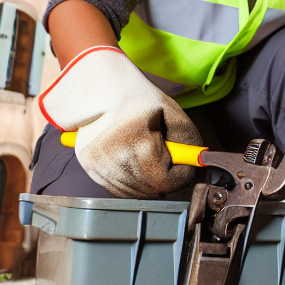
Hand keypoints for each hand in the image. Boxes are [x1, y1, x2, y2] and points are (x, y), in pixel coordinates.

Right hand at [39, 47, 197, 197]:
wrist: (105, 91)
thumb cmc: (141, 101)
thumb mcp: (174, 115)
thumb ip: (189, 143)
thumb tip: (195, 167)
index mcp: (135, 140)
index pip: (165, 181)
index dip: (180, 173)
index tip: (180, 160)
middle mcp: (112, 156)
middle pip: (150, 190)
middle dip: (165, 178)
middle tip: (164, 155)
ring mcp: (97, 163)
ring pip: (135, 193)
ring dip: (148, 182)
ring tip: (148, 155)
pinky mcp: (89, 167)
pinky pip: (119, 189)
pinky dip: (132, 182)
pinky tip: (135, 162)